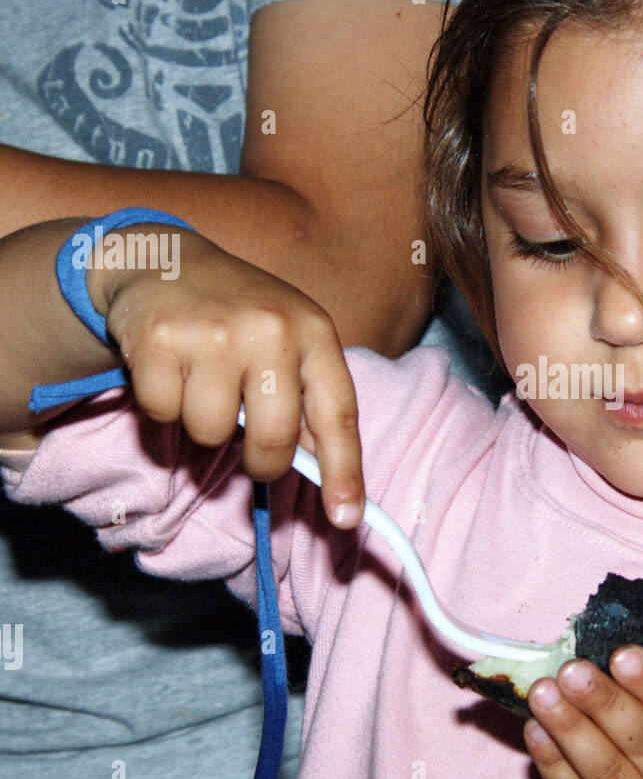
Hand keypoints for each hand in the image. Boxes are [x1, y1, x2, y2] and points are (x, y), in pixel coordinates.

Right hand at [94, 223, 363, 527]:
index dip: (344, 472)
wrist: (164, 260)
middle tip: (248, 447)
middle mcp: (270, 328)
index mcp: (313, 332)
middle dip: (261, 462)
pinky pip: (162, 414)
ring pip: (211, 433)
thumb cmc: (239, 315)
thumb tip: (327, 479)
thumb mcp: (289, 341)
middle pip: (273, 439)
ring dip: (204, 425)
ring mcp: (213, 332)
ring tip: (202, 383)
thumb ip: (308, 402)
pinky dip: (162, 406)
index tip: (347, 518)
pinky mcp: (159, 338)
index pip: (338, 415)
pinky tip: (170, 369)